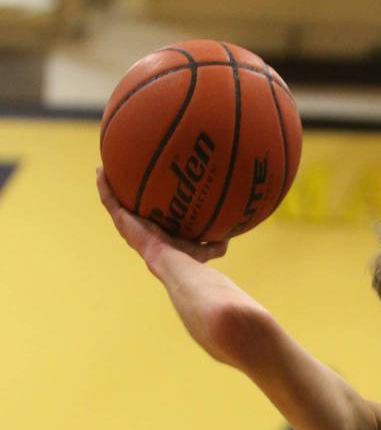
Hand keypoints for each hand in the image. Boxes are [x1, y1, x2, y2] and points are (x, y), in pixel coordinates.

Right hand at [97, 167, 226, 264]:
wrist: (173, 262)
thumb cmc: (189, 259)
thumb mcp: (206, 248)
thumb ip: (217, 242)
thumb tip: (229, 235)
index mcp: (154, 233)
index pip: (148, 216)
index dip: (144, 205)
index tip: (146, 191)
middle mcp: (138, 228)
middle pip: (128, 207)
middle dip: (124, 192)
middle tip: (123, 175)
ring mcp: (127, 224)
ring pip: (114, 201)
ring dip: (109, 184)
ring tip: (105, 167)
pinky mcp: (121, 219)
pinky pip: (108, 199)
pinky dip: (104, 184)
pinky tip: (101, 169)